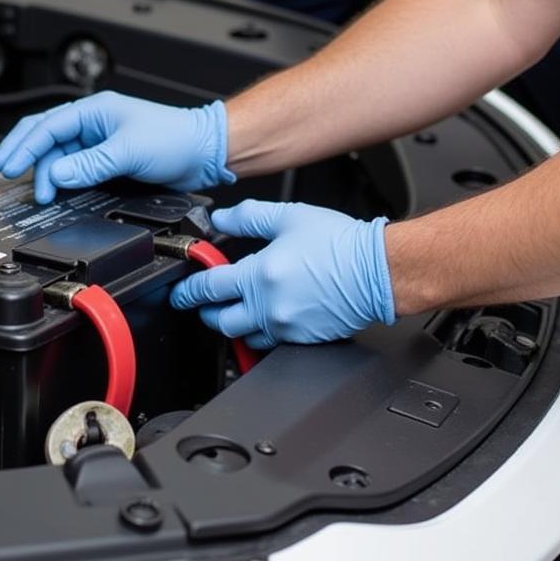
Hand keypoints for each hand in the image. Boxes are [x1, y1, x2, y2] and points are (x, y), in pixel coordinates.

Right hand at [0, 90, 234, 203]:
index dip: (24, 146)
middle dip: (22, 153)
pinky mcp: (108, 160)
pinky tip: (54, 189)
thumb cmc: (176, 138)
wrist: (205, 152)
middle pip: (45, 137)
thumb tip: (57, 175)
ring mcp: (99, 142)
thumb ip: (90, 164)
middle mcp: (93, 124)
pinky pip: (75, 168)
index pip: (48, 126)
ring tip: (37, 192)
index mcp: (94, 110)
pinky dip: (60, 179)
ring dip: (44, 171)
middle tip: (4, 172)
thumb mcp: (128, 150)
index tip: (8, 166)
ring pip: (58, 155)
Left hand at [170, 200, 393, 347]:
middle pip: (220, 322)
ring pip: (245, 338)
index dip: (188, 290)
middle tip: (205, 303)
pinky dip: (263, 333)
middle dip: (207, 313)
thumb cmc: (340, 244)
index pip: (208, 289)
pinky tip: (267, 316)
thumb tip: (221, 219)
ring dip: (235, 325)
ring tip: (235, 310)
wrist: (378, 271)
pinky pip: (272, 344)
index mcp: (259, 276)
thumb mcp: (288, 217)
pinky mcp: (304, 339)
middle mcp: (268, 307)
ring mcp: (286, 327)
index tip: (180, 292)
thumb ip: (248, 217)